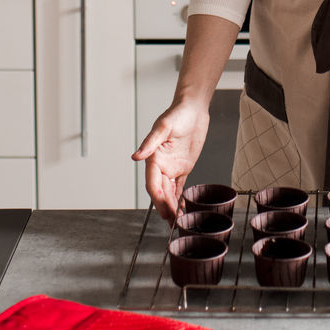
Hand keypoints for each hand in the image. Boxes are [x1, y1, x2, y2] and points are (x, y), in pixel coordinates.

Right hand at [131, 101, 209, 221]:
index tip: (164, 209)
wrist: (193, 109)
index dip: (157, 198)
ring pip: (169, 191)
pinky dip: (179, 198)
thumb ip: (150, 142)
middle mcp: (161, 165)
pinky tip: (181, 208)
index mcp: (154, 157)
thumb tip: (136, 157)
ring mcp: (172, 167)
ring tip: (176, 220)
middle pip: (160, 191)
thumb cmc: (178, 113)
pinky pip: (179, 186)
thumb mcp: (164, 126)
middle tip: (172, 221)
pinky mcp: (183, 167)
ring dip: (171, 206)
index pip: (152, 183)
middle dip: (165, 206)